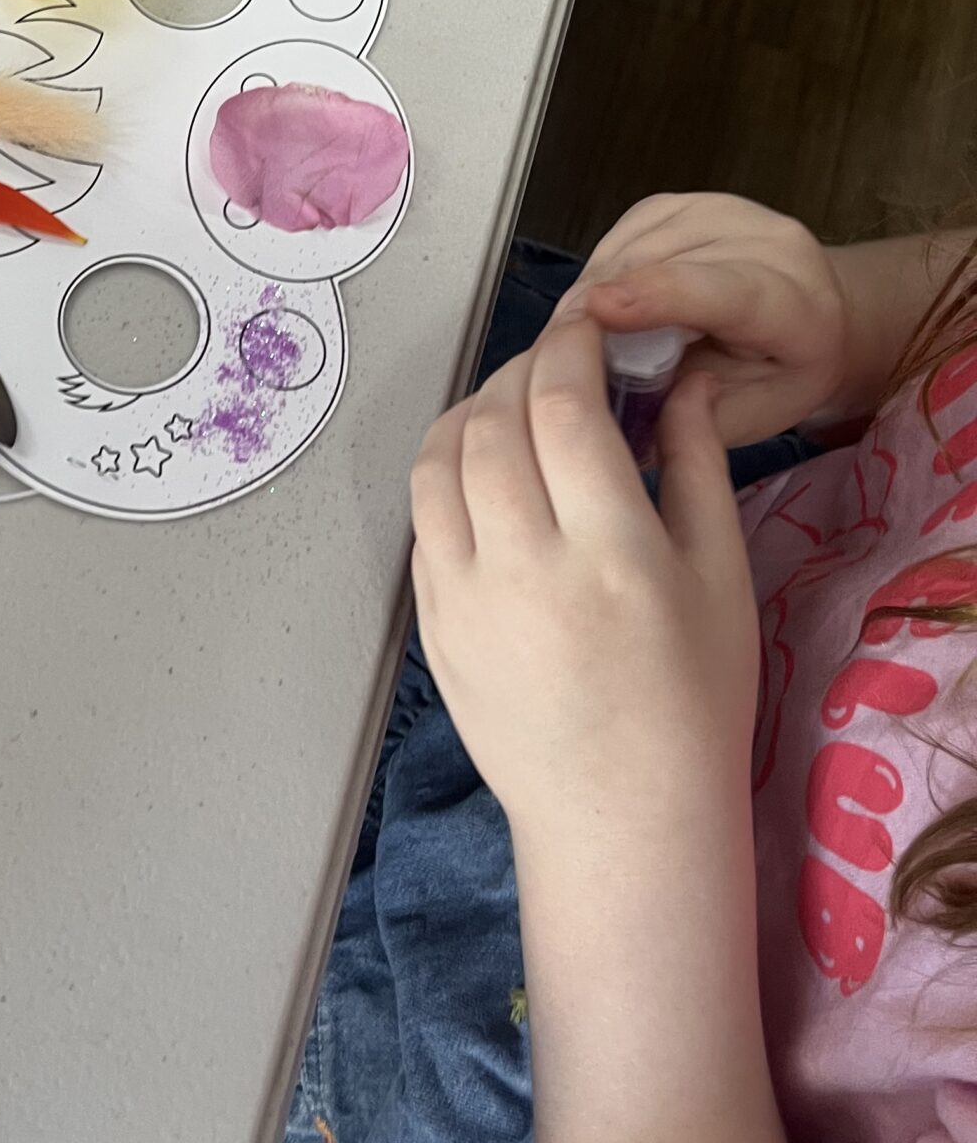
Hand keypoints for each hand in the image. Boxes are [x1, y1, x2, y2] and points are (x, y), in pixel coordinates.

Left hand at [411, 315, 757, 844]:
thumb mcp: (721, 578)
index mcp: (612, 554)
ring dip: (472, 411)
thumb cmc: (692, 701)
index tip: (586, 327)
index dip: (568, 347)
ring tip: (512, 403)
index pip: (563, 409)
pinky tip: (482, 466)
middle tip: (555, 361)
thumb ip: (697, 465)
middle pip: (495, 423)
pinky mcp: (432, 622)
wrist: (621, 815)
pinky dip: (446, 471)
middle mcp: (527, 569)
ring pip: (439, 462)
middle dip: (521, 370)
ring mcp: (466, 598)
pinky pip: (422, 518)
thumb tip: (682, 380)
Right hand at [548, 191, 848, 446]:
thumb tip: (617, 410)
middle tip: (563, 361)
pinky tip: (605, 304)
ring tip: (585, 338)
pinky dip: (599, 273)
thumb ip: (690, 418)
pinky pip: (620, 235)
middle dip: (596, 311)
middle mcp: (768, 242)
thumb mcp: (751, 417)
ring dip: (591, 293)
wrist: (819, 318)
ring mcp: (725, 210)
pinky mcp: (684, 202)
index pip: (723, 291)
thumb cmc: (783, 375)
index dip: (658, 295)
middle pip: (658, 266)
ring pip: (630, 247)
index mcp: (796, 307)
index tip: (597, 310)